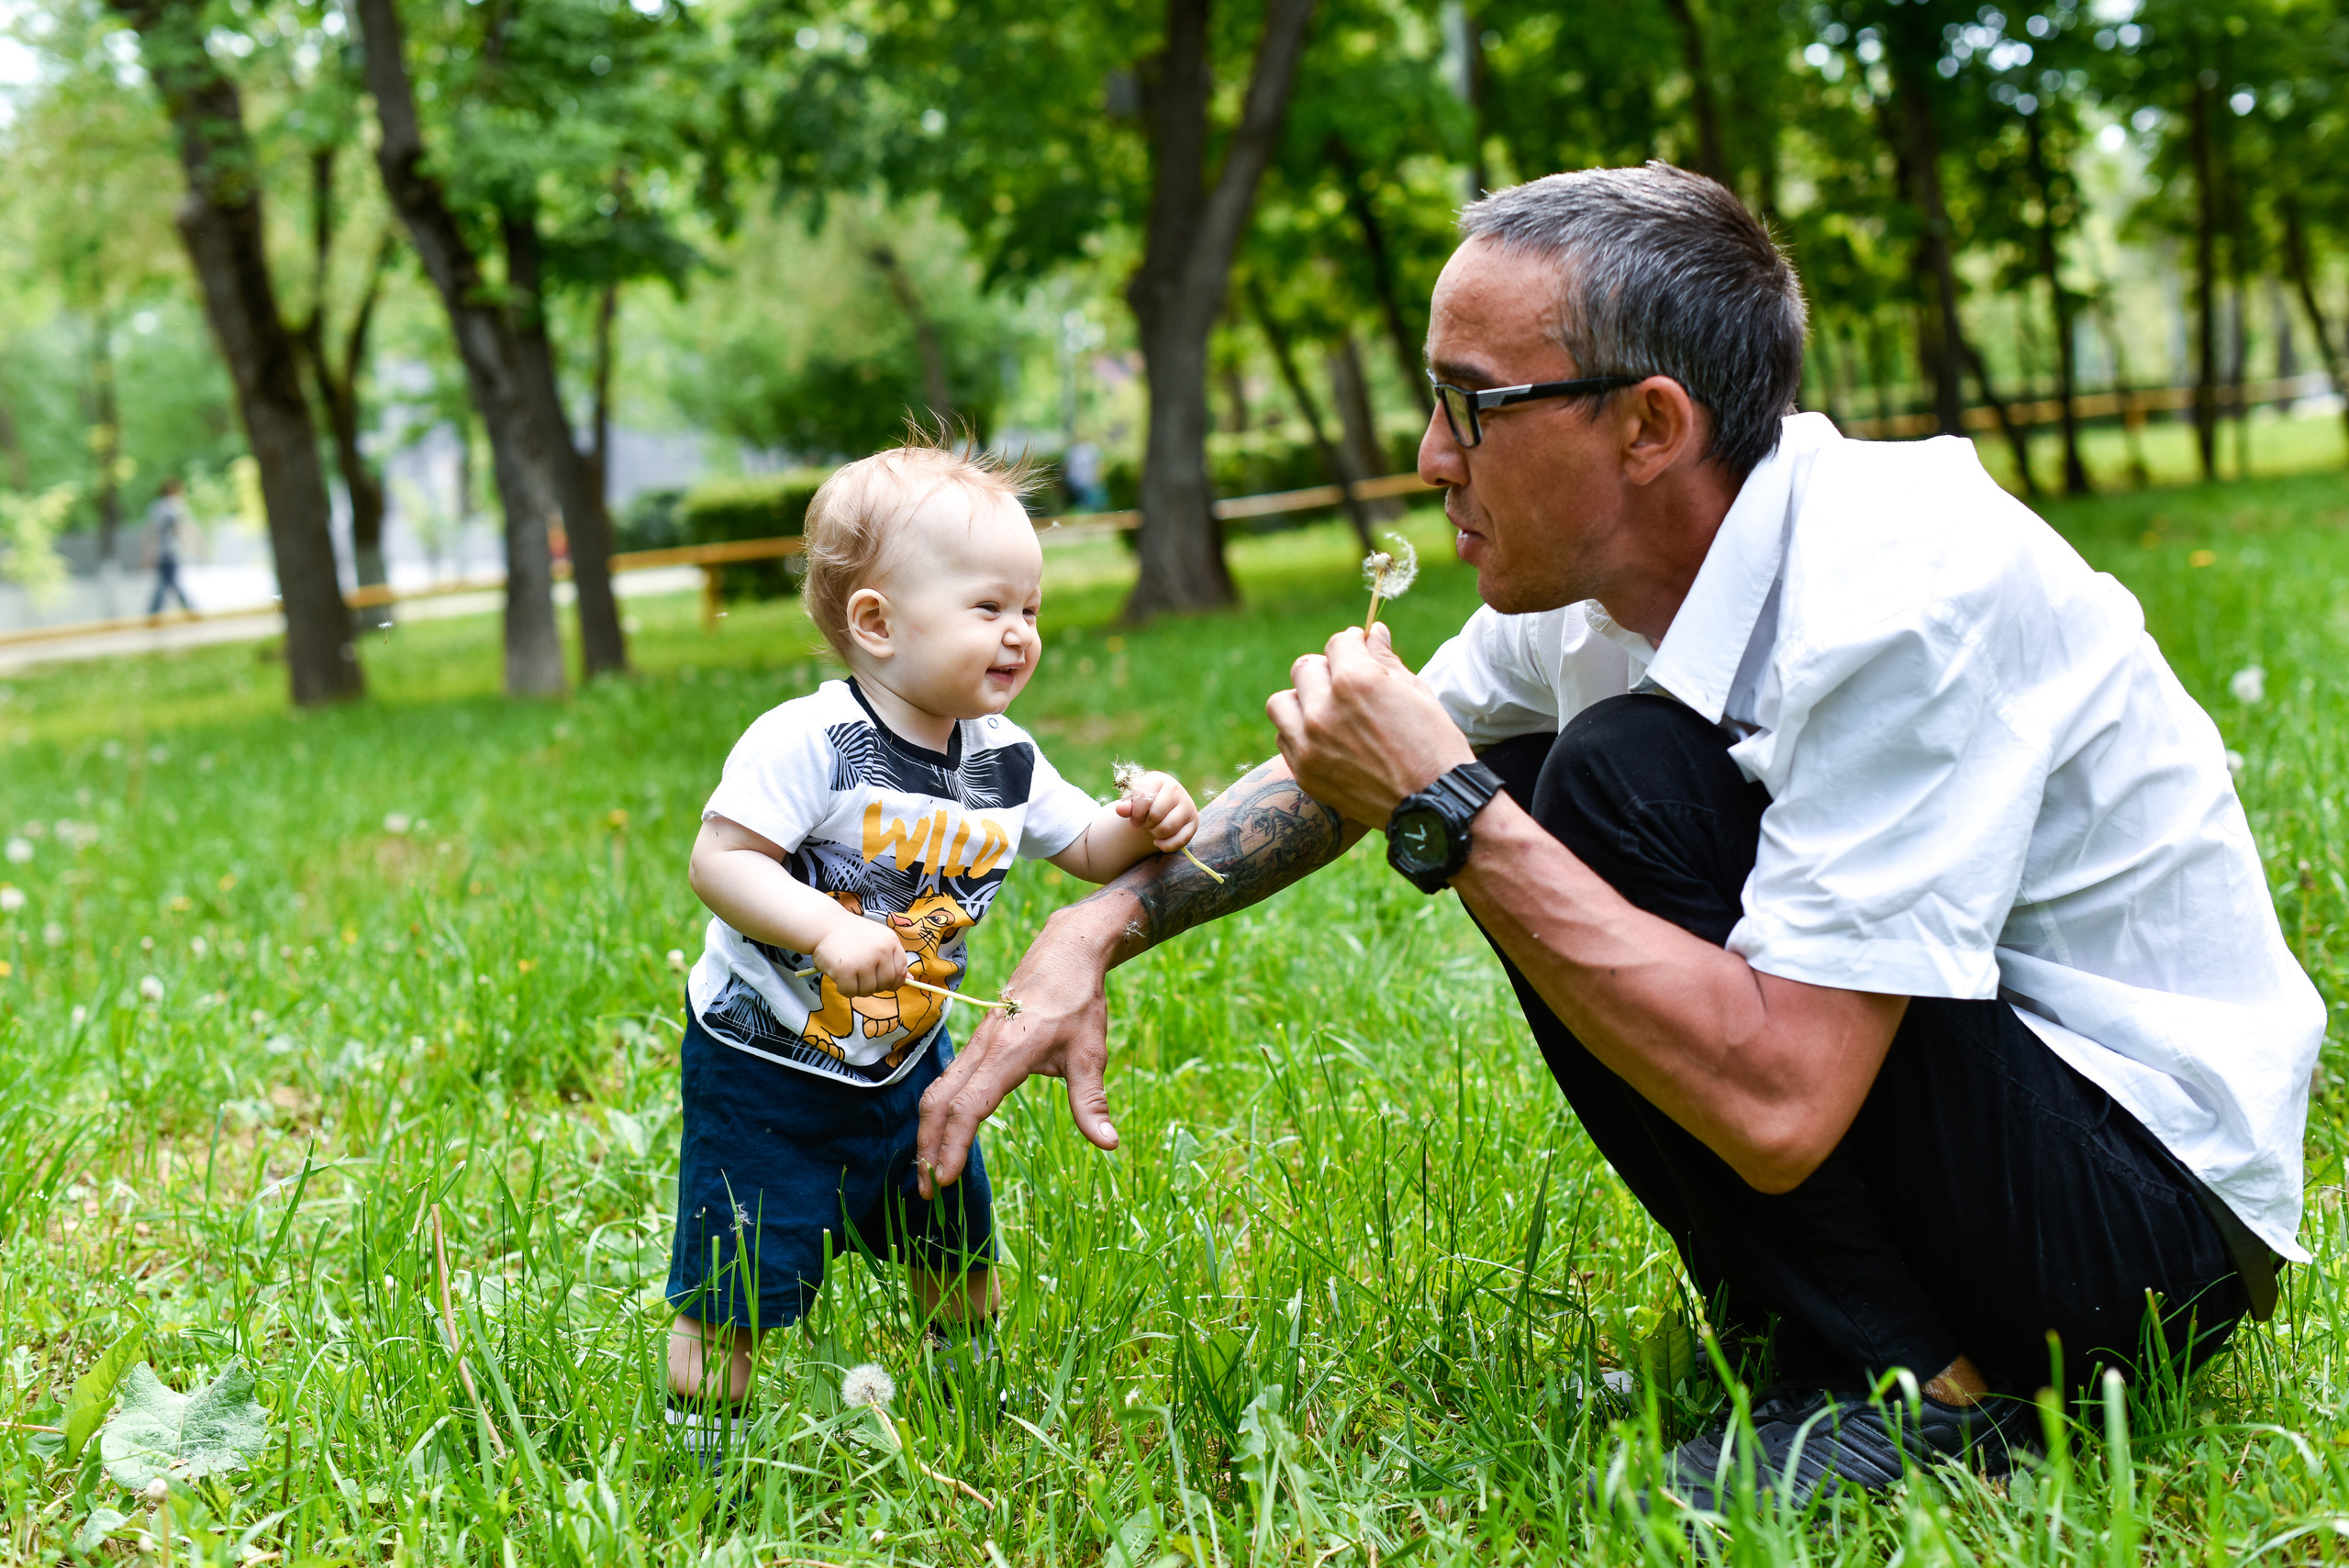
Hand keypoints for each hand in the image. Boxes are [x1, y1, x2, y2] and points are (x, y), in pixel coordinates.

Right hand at [812, 917, 907, 997]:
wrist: (825, 924)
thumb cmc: (852, 935)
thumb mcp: (878, 940)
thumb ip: (892, 959)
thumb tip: (910, 981)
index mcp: (891, 942)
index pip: (901, 971)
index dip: (894, 981)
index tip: (884, 982)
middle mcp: (880, 950)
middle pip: (885, 984)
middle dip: (874, 985)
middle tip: (861, 976)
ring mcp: (863, 960)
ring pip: (868, 991)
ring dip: (858, 988)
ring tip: (849, 973)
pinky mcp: (845, 970)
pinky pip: (850, 992)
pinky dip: (844, 989)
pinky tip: (839, 976)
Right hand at [917, 906, 1119, 1195]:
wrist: (1065, 950)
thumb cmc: (1078, 1001)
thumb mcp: (1090, 1052)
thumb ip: (1091, 1100)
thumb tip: (1108, 1145)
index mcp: (1008, 1053)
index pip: (968, 1108)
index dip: (951, 1146)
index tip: (943, 1180)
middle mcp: (982, 1048)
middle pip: (939, 1102)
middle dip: (927, 1147)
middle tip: (926, 1191)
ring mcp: (975, 1043)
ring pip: (937, 1091)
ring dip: (928, 1131)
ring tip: (928, 1170)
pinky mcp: (977, 1042)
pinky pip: (946, 1080)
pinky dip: (937, 1112)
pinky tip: (942, 1133)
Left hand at [1116, 770, 1198, 851]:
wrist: (1161, 806)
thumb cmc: (1145, 803)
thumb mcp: (1133, 801)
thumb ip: (1126, 805)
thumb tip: (1121, 810)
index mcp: (1159, 779)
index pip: (1144, 797)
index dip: (1135, 813)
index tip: (1134, 819)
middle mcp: (1176, 789)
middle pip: (1156, 815)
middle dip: (1147, 824)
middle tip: (1146, 823)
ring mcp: (1188, 805)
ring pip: (1167, 828)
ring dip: (1155, 834)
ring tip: (1154, 828)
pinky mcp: (1194, 822)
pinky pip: (1179, 840)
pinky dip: (1165, 846)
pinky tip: (1158, 842)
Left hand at [1266, 624, 1475, 827]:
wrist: (1433, 807)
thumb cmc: (1434, 746)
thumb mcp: (1417, 693)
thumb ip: (1386, 660)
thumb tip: (1373, 632)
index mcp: (1356, 681)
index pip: (1338, 643)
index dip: (1353, 644)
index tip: (1360, 651)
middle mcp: (1324, 709)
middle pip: (1305, 668)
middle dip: (1328, 669)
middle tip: (1347, 684)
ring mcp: (1309, 744)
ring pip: (1282, 703)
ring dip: (1302, 700)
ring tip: (1326, 711)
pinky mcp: (1304, 772)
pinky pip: (1284, 738)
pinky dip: (1299, 733)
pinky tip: (1325, 739)